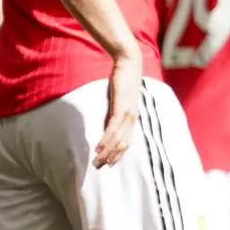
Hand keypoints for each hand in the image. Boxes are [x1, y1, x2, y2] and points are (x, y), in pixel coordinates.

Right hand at [94, 52, 143, 167]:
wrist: (128, 62)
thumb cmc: (122, 78)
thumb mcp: (118, 98)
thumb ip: (113, 111)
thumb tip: (106, 121)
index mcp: (133, 116)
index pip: (127, 141)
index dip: (119, 154)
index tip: (109, 164)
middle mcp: (133, 117)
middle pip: (123, 144)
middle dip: (111, 157)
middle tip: (99, 168)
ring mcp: (128, 113)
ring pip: (118, 139)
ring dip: (107, 153)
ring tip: (96, 163)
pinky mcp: (122, 107)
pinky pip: (113, 128)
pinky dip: (106, 140)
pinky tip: (98, 148)